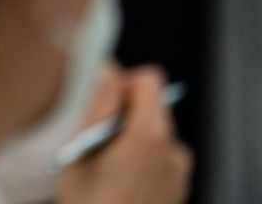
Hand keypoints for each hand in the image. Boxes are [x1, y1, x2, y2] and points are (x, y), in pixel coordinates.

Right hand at [57, 65, 193, 203]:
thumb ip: (98, 105)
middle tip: (95, 143)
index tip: (101, 104)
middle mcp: (174, 150)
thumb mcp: (81, 151)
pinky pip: (160, 158)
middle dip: (123, 115)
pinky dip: (141, 161)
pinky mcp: (179, 189)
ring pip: (154, 133)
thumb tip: (109, 71)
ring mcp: (180, 173)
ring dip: (131, 140)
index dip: (122, 83)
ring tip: (105, 170)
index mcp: (149, 135)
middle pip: (152, 107)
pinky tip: (120, 186)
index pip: (149, 80)